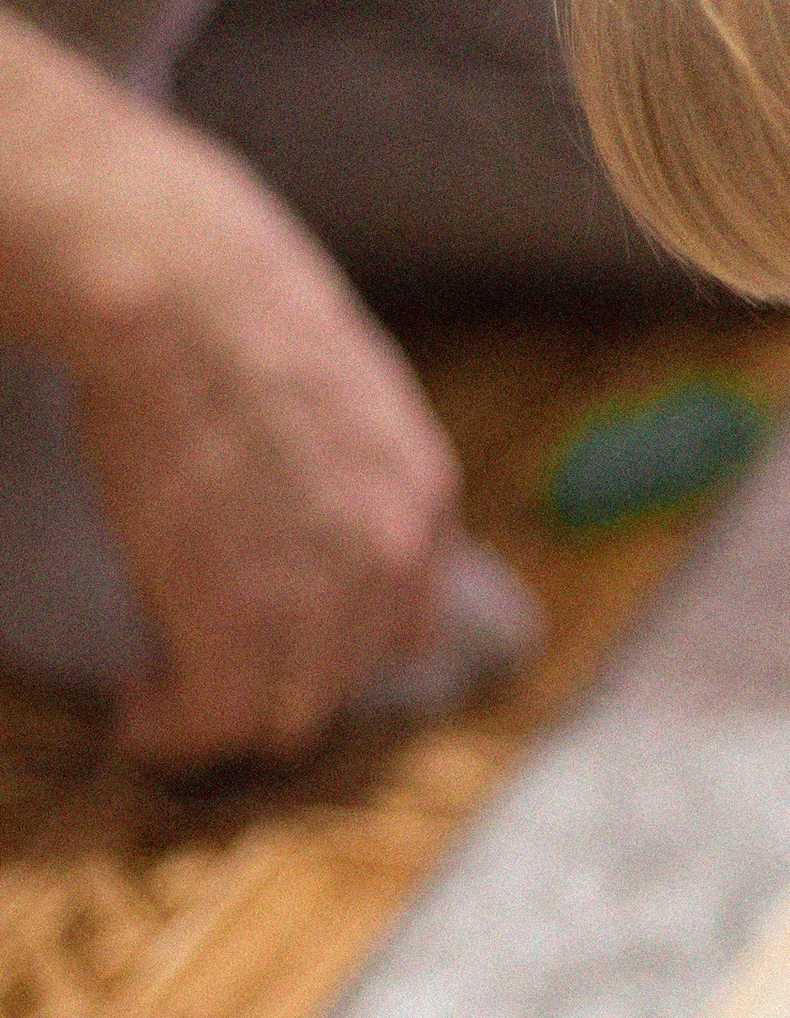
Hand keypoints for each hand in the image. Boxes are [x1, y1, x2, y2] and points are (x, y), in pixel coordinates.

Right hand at [67, 125, 462, 767]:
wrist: (174, 285)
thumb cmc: (228, 297)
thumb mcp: (336, 375)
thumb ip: (346, 456)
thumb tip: (304, 487)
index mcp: (423, 493)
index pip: (405, 622)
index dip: (338, 642)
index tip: (275, 638)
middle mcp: (391, 558)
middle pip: (345, 678)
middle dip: (276, 685)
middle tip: (203, 674)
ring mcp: (321, 597)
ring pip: (286, 717)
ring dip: (222, 721)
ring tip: (163, 704)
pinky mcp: (237, 622)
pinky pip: (216, 721)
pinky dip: (175, 732)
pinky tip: (140, 713)